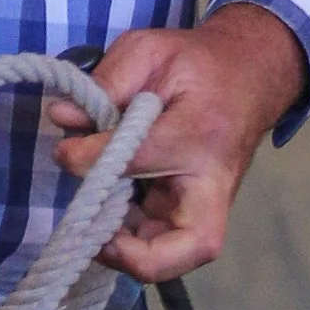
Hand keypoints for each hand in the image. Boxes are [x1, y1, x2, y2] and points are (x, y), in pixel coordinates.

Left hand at [45, 5, 309, 282]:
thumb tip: (62, 117)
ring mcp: (208, 205)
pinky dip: (129, 243)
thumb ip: (107, 82)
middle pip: (191, 246)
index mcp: (200, 133)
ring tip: (89, 226)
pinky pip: (163, 246)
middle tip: (91, 236)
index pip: (139, 159)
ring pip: (176, 257)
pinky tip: (103, 215)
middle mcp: (212, 181)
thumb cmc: (196, 65)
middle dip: (135, 256)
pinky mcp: (195, 214)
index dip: (92, 162)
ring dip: (128, 253)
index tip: (64, 151)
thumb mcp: (149, 52)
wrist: (247, 77)